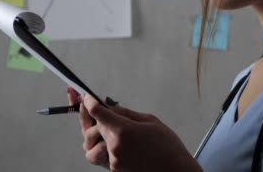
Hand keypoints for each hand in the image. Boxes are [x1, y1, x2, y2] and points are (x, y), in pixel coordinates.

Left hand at [67, 87, 201, 171]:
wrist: (175, 171)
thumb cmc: (167, 146)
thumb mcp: (150, 121)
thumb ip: (126, 114)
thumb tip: (110, 108)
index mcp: (124, 130)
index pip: (98, 112)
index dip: (90, 102)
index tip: (87, 98)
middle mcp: (115, 146)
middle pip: (94, 128)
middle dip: (96, 119)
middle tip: (103, 114)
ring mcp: (114, 160)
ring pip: (94, 144)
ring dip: (99, 136)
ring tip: (112, 132)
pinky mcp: (115, 170)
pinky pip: (103, 155)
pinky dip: (108, 147)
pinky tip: (123, 144)